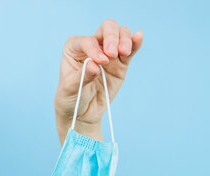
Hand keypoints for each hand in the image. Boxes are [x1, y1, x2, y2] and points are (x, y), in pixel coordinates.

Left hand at [55, 19, 143, 141]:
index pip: (87, 41)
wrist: (82, 113)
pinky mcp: (121, 63)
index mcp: (74, 48)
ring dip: (124, 40)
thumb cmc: (71, 98)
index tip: (100, 62)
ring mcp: (108, 53)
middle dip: (111, 37)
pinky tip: (139, 37)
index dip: (94, 49)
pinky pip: (130, 49)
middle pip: (107, 28)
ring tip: (124, 53)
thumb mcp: (70, 89)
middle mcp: (92, 45)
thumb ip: (82, 76)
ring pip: (120, 34)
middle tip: (113, 54)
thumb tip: (95, 65)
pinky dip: (135, 42)